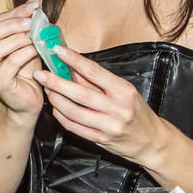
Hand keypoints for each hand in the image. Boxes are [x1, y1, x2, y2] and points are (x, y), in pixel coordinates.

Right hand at [0, 0, 44, 119]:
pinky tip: (37, 49)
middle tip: (32, 20)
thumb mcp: (24, 42)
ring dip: (18, 39)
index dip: (13, 13)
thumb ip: (25, 21)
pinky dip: (26, 53)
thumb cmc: (23, 71)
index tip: (33, 6)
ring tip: (35, 35)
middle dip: (11, 24)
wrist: (26, 100)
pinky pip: (10, 63)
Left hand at [33, 44, 166, 164]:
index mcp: (124, 91)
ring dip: (56, 99)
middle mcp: (118, 109)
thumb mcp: (124, 91)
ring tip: (47, 90)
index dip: (74, 60)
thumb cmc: (137, 112)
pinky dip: (61, 116)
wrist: (152, 141)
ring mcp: (109, 126)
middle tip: (41, 74)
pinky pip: (74, 127)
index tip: (58, 51)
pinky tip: (55, 107)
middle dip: (57, 82)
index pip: (95, 72)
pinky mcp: (101, 140)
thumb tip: (73, 68)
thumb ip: (98, 82)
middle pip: (80, 93)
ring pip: (74, 111)